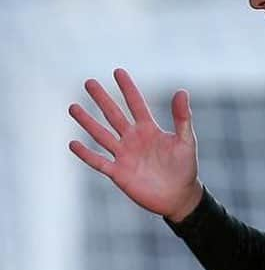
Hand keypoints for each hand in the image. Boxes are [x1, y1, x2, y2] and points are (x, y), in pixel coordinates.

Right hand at [68, 68, 201, 220]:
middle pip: (114, 115)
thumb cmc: (185, 169)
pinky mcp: (119, 174)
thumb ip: (182, 118)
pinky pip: (99, 162)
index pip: (136, 104)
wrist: (179, 197)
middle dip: (102, 99)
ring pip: (102, 135)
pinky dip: (86, 154)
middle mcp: (133, 139)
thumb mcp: (186, 141)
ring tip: (73, 107)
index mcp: (149, 130)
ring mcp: (124, 156)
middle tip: (88, 82)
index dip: (128, 89)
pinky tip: (73, 143)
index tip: (118, 72)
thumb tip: (182, 91)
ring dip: (87, 122)